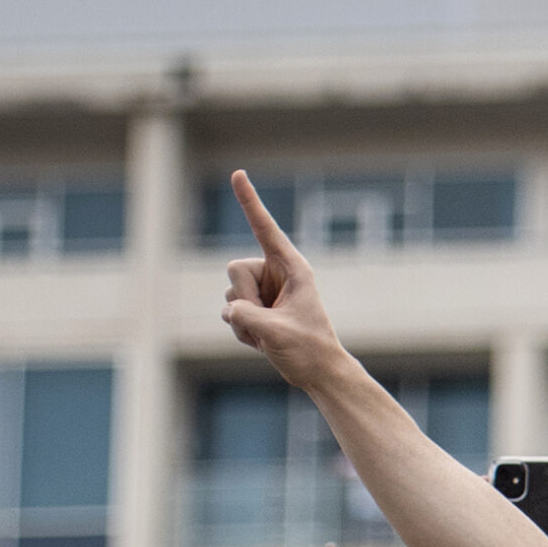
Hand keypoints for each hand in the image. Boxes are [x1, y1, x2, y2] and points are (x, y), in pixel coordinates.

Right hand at [220, 171, 346, 390]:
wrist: (318, 373)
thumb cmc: (308, 350)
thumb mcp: (276, 332)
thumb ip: (246, 315)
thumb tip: (229, 310)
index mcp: (292, 268)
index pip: (265, 228)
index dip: (250, 202)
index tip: (238, 173)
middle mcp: (275, 274)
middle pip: (235, 270)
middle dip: (244, 299)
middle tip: (269, 321)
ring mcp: (263, 292)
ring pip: (230, 295)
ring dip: (243, 320)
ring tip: (270, 334)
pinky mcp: (255, 309)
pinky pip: (230, 313)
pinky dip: (242, 331)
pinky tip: (263, 342)